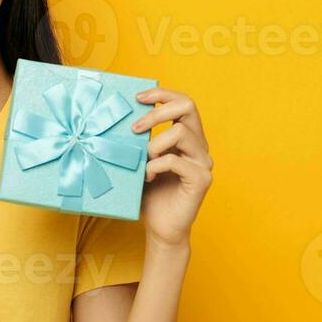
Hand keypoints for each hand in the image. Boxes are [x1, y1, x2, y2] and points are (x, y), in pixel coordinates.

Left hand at [130, 87, 212, 248]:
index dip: (161, 94)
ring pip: (180, 133)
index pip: (182, 102)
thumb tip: (118, 115)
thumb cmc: (149, 193)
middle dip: (157, 112)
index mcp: (187, 136)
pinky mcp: (201, 179)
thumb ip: (140, 139)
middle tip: (135, 128)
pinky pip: (175, 160)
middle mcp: (199, 145)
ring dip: (154, 144)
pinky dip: (156, 165)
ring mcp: (203, 161)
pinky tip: (148, 176)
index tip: (138, 97)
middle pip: (188, 106)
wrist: (160, 228)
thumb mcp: (141, 159)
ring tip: (143, 161)